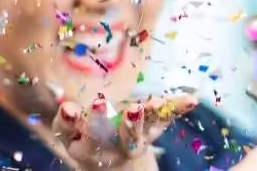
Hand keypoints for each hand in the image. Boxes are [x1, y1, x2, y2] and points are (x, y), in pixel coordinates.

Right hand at [48, 93, 200, 168]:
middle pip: (119, 137)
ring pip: (143, 129)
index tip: (69, 108)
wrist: (112, 158)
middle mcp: (117, 144)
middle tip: (110, 105)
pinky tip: (192, 99)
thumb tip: (64, 104)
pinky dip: (179, 107)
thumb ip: (66, 121)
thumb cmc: (85, 138)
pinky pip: (168, 115)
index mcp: (90, 146)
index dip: (72, 122)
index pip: (80, 135)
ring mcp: (139, 136)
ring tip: (146, 105)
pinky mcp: (155, 126)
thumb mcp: (70, 134)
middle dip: (115, 123)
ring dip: (143, 117)